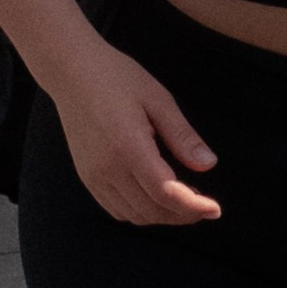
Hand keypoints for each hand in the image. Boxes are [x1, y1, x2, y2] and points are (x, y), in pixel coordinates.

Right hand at [53, 43, 219, 225]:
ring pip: (135, 215)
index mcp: (128, 146)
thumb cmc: (114, 77)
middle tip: (204, 205)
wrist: (71, 72)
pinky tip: (155, 197)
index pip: (166, 193)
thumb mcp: (158, 99)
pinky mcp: (87, 177)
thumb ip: (182, 136)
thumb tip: (208, 164)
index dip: (194, 206)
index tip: (214, 209)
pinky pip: (116, 209)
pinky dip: (140, 212)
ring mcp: (94, 175)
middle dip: (183, 214)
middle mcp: (108, 167)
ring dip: (163, 215)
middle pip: (153, 210)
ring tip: (183, 201)